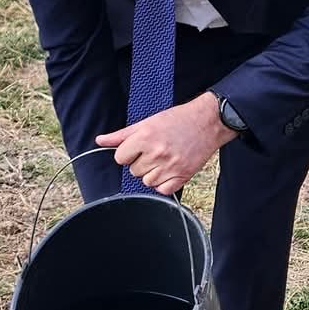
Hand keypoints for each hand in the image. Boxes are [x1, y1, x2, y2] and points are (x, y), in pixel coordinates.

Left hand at [95, 95, 234, 195]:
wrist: (208, 122)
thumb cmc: (178, 119)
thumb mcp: (147, 122)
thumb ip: (121, 135)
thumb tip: (100, 141)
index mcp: (145, 138)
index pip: (120, 158)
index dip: (127, 153)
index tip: (138, 147)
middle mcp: (157, 153)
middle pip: (133, 171)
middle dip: (141, 162)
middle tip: (155, 150)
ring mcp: (170, 167)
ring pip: (146, 182)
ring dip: (152, 173)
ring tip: (164, 159)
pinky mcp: (183, 176)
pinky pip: (162, 190)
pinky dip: (164, 183)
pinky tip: (170, 169)